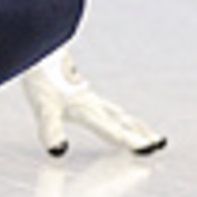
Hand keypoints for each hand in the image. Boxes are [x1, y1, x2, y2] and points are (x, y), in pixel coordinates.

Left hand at [22, 49, 165, 156]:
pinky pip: (106, 108)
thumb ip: (51, 129)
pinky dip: (118, 116)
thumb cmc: (40, 76)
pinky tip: (113, 114)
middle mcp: (91, 103)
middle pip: (122, 121)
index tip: (151, 149)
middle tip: (159, 143)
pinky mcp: (79, 90)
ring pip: (116, 113)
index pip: (114, 130)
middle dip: (140, 133)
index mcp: (87, 109)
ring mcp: (86, 95)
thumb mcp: (43, 107)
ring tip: (146, 132)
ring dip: (133, 124)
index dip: (132, 141)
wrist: (38, 45)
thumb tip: (59, 151)